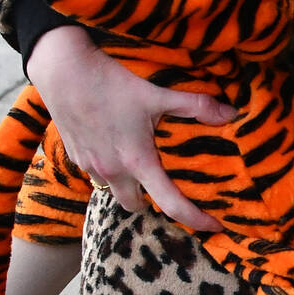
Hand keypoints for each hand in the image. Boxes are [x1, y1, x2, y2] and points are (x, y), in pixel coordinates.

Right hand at [29, 27, 230, 231]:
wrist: (61, 69)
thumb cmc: (111, 81)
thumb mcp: (158, 94)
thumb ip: (196, 106)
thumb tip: (231, 114)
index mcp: (137, 161)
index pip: (171, 204)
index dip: (196, 219)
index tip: (214, 225)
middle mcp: (112, 170)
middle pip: (134, 205)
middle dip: (150, 201)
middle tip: (165, 185)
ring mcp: (89, 165)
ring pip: (112, 190)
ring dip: (126, 184)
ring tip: (138, 162)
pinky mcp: (73, 154)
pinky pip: (94, 173)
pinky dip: (108, 167)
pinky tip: (114, 145)